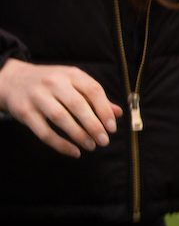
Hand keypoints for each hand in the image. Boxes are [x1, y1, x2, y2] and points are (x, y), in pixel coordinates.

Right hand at [0, 58, 117, 157]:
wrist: (13, 80)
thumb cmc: (51, 84)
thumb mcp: (73, 83)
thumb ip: (95, 97)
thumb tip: (118, 113)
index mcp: (71, 74)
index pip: (93, 90)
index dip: (104, 110)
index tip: (112, 127)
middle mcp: (53, 83)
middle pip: (77, 105)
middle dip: (93, 125)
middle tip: (104, 141)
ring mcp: (37, 97)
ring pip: (60, 118)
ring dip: (78, 135)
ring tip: (91, 146)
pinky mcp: (24, 112)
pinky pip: (44, 131)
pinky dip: (60, 144)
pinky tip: (74, 151)